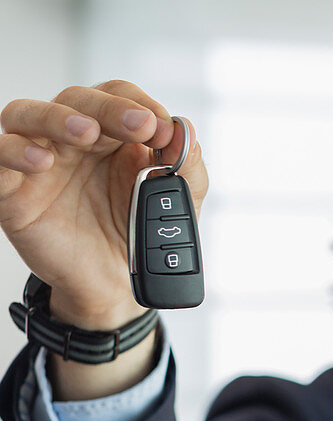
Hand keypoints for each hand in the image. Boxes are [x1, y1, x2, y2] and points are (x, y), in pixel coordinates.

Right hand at [0, 80, 208, 328]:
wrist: (117, 286)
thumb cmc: (138, 234)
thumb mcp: (177, 201)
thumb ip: (186, 166)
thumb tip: (184, 129)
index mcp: (111, 135)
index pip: (116, 95)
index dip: (138, 103)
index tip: (161, 126)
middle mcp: (71, 141)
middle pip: (76, 99)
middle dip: (109, 108)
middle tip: (139, 126)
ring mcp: (38, 163)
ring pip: (26, 115)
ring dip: (56, 116)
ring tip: (86, 133)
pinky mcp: (12, 192)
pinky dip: (13, 152)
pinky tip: (41, 161)